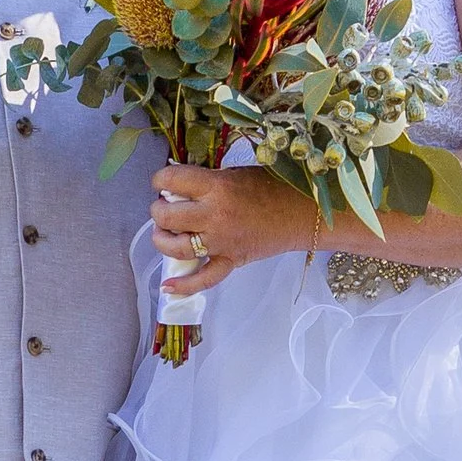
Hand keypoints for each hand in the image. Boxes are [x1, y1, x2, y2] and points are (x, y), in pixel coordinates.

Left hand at [149, 161, 311, 295]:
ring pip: (177, 247)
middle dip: (158, 210)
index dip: (160, 179)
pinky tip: (168, 286)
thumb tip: (179, 186)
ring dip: (162, 240)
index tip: (162, 182)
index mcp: (216, 187)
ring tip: (164, 233)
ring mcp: (221, 242)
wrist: (303, 212)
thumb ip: (207, 181)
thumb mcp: (236, 174)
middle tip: (164, 207)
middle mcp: (214, 215)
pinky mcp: (230, 260)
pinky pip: (204, 278)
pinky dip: (185, 285)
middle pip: (167, 216)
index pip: (172, 179)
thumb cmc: (273, 187)